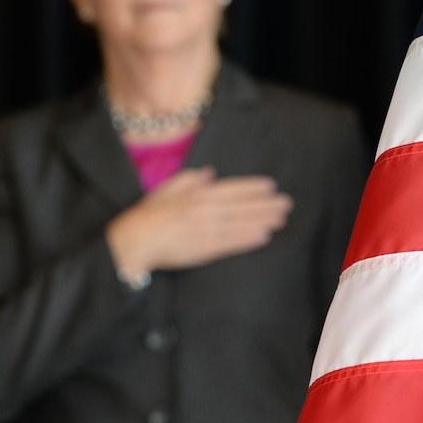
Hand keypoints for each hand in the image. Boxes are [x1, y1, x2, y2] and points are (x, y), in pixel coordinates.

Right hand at [105, 166, 292, 280]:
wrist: (136, 241)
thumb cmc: (148, 214)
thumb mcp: (167, 188)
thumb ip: (191, 179)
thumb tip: (210, 173)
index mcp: (198, 194)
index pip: (233, 189)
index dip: (253, 188)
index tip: (270, 187)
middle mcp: (208, 210)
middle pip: (244, 206)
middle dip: (267, 204)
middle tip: (285, 204)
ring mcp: (209, 230)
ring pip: (243, 224)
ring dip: (264, 220)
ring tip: (281, 219)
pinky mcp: (207, 249)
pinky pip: (233, 243)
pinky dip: (250, 239)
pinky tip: (263, 236)